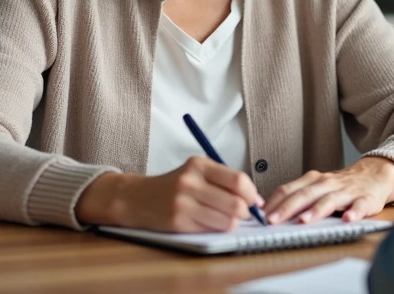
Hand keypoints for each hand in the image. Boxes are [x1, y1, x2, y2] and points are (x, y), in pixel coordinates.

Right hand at [75, 156, 263, 232]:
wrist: (137, 198)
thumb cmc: (174, 185)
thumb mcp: (197, 171)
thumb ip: (224, 180)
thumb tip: (256, 198)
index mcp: (199, 165)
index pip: (238, 180)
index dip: (252, 194)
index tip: (255, 201)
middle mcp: (190, 182)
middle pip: (235, 203)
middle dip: (246, 212)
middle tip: (245, 213)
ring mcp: (183, 203)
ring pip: (226, 220)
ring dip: (233, 223)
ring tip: (228, 219)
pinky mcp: (177, 222)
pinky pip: (210, 229)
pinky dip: (217, 228)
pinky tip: (212, 222)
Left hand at [263, 157, 393, 225]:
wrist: (375, 174)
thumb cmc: (341, 185)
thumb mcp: (317, 186)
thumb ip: (297, 196)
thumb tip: (269, 213)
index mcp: (313, 180)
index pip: (289, 189)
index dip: (273, 202)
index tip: (259, 215)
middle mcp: (328, 183)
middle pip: (305, 194)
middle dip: (287, 208)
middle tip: (272, 221)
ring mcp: (347, 191)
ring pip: (330, 200)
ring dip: (316, 210)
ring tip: (304, 221)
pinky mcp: (366, 200)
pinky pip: (360, 206)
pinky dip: (354, 212)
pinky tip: (348, 219)